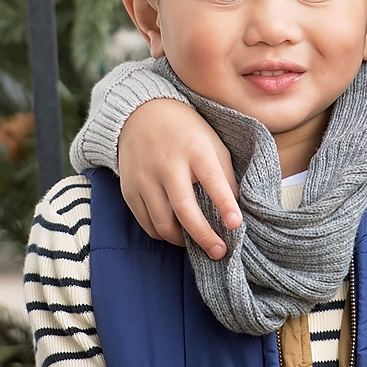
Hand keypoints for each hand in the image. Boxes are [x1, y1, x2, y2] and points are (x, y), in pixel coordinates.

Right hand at [119, 98, 240, 257]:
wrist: (142, 114)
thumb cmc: (187, 133)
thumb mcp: (212, 144)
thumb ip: (225, 175)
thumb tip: (234, 213)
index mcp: (194, 148)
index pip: (212, 180)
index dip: (225, 204)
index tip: (236, 224)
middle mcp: (167, 163)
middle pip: (184, 208)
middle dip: (203, 236)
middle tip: (219, 252)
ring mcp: (144, 177)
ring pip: (163, 223)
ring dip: (183, 240)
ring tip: (198, 242)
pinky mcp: (129, 189)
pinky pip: (147, 223)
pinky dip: (163, 234)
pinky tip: (177, 231)